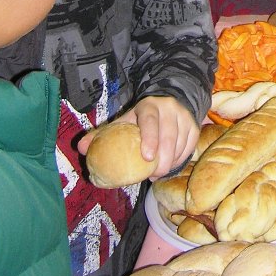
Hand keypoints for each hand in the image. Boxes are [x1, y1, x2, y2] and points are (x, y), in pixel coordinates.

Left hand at [77, 97, 198, 178]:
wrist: (170, 100)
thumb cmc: (142, 117)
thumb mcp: (125, 120)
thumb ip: (103, 134)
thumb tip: (80, 148)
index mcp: (149, 106)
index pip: (151, 120)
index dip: (150, 138)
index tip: (147, 158)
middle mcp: (169, 108)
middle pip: (169, 135)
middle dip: (163, 159)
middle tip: (152, 175)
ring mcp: (184, 117)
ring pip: (181, 143)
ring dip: (171, 162)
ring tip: (158, 174)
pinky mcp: (194, 127)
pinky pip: (190, 147)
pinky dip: (180, 160)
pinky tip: (169, 167)